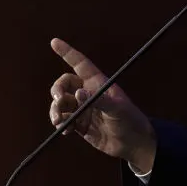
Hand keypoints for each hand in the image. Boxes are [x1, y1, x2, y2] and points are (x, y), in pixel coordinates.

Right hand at [48, 37, 155, 171]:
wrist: (132, 143)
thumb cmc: (130, 120)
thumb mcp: (118, 109)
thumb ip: (98, 100)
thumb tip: (77, 94)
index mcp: (98, 83)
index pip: (80, 63)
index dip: (67, 52)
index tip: (54, 42)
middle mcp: (87, 93)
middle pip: (64, 84)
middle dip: (57, 90)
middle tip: (58, 100)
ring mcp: (82, 109)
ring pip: (60, 103)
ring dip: (55, 110)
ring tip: (59, 121)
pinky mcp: (79, 124)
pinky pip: (63, 120)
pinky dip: (60, 124)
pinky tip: (66, 131)